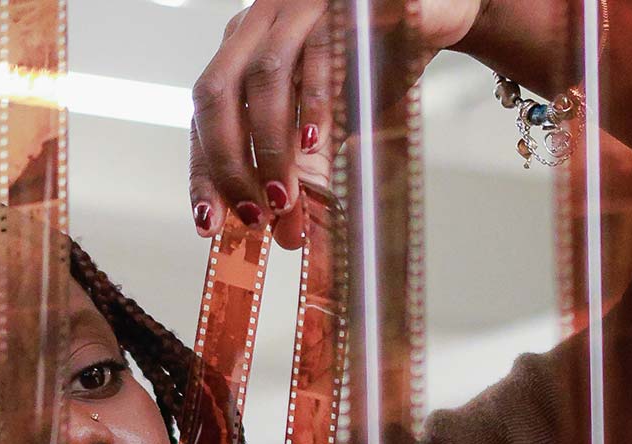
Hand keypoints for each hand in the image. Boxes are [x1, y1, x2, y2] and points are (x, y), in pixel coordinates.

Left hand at [188, 0, 485, 249]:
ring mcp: (295, 10)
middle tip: (255, 214)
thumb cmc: (371, 70)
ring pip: (263, 77)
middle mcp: (257, 27)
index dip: (205, 171)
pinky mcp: (338, 3)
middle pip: (217, 94)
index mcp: (242, 55)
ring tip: (285, 198)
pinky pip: (317, 52)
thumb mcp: (329, 126)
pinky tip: (316, 143)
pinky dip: (314, 103)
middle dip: (230, 163)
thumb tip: (285, 232)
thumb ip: (302, 168)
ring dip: (271, 147)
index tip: (208, 223)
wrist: (427, 17)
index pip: (205, 118)